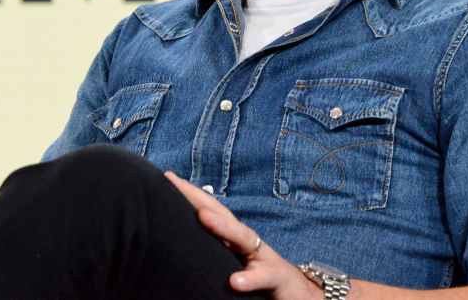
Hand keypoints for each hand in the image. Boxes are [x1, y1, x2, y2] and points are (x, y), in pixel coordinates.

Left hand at [164, 171, 322, 298]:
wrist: (300, 295)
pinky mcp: (277, 278)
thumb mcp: (233, 265)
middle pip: (222, 214)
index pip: (210, 211)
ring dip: (222, 226)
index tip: (167, 178)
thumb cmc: (260, 279)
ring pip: (242, 238)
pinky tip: (235, 282)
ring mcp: (263, 257)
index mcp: (233, 240)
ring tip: (202, 218)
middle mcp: (247, 242)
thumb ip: (213, 256)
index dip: (189, 195)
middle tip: (175, 184)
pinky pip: (263, 277)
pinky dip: (250, 279)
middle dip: (199, 198)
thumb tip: (178, 251)